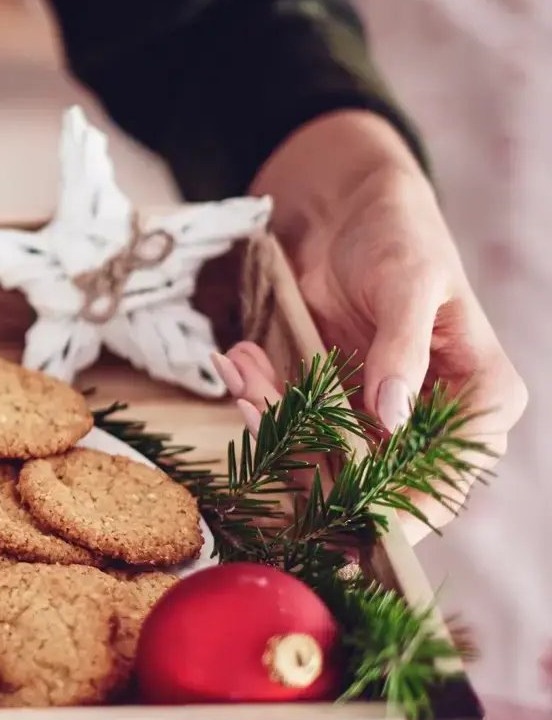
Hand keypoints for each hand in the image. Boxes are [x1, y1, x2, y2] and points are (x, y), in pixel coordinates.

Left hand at [242, 110, 526, 529]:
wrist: (349, 208)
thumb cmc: (400, 235)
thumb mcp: (410, 285)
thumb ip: (402, 351)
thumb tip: (394, 417)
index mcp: (481, 400)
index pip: (445, 482)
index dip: (393, 511)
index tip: (335, 508)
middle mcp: (432, 421)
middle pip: (371, 482)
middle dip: (303, 453)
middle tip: (255, 404)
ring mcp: (375, 416)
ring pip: (317, 457)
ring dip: (269, 420)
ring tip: (242, 370)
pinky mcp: (329, 402)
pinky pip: (288, 424)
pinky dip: (257, 399)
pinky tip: (238, 359)